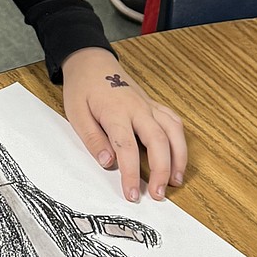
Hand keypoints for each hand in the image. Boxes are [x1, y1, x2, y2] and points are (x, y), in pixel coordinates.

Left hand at [60, 48, 186, 202]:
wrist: (92, 62)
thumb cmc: (83, 88)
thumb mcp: (76, 114)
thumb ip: (92, 139)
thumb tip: (108, 162)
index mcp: (115, 111)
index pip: (126, 147)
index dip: (131, 174)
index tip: (132, 195)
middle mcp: (137, 108)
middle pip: (158, 140)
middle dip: (162, 170)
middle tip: (159, 195)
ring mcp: (149, 106)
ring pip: (174, 131)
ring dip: (179, 157)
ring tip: (176, 181)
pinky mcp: (154, 105)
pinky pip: (174, 121)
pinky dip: (180, 140)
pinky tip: (178, 156)